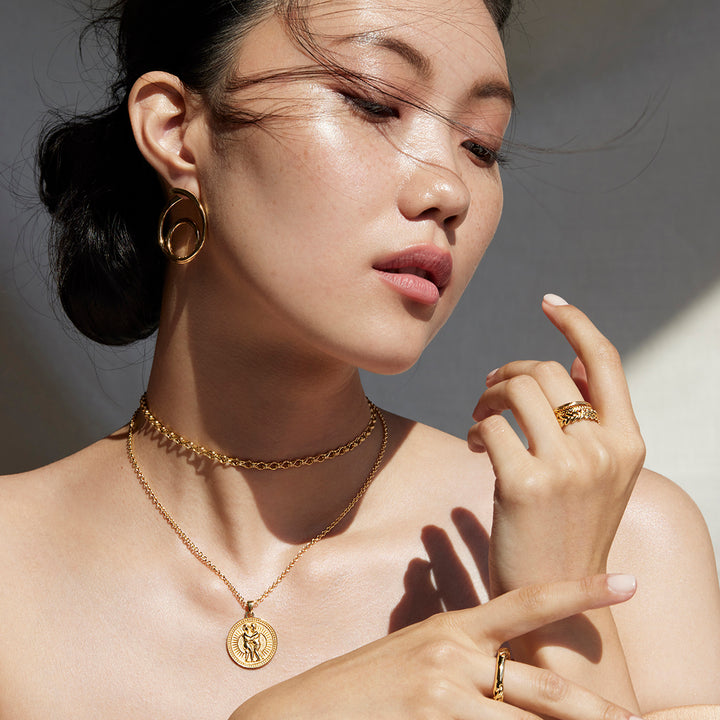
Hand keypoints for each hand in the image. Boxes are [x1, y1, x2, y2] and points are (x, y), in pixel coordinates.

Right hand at [230, 575, 639, 719]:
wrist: (305, 711)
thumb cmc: (366, 684)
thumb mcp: (417, 651)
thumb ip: (463, 652)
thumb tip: (503, 657)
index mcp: (454, 628)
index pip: (528, 602)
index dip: (580, 590)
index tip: (627, 581)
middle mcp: (454, 655)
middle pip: (543, 684)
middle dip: (592, 707)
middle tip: (632, 718)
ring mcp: (443, 694)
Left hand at [468, 295, 645, 595]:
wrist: (558, 595)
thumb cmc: (570, 530)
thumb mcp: (599, 474)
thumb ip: (592, 420)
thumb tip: (570, 361)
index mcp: (627, 441)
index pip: (604, 361)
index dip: (576, 323)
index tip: (549, 302)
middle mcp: (603, 449)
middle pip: (545, 370)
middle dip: (509, 372)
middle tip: (489, 392)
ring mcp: (567, 467)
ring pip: (516, 389)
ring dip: (489, 395)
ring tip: (481, 417)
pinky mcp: (526, 485)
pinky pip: (491, 426)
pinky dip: (477, 428)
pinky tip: (476, 445)